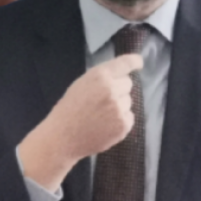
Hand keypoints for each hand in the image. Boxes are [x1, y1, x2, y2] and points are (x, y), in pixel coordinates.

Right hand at [18, 54, 142, 189]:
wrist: (61, 139)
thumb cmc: (68, 110)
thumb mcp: (81, 84)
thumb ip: (102, 78)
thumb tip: (123, 74)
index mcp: (99, 76)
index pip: (125, 63)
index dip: (134, 61)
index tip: (139, 63)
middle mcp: (112, 89)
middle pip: (128, 83)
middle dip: (119, 89)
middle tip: (103, 100)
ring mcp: (119, 108)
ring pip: (128, 101)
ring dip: (120, 105)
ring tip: (101, 115)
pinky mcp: (124, 125)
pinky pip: (129, 116)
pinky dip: (121, 120)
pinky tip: (105, 125)